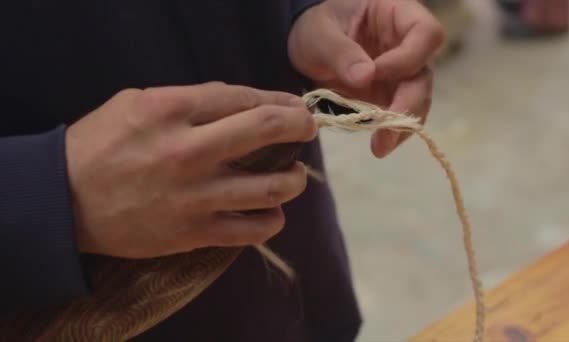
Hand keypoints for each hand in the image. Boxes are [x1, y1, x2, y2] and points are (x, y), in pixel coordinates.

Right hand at [66, 82, 316, 257]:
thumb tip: (238, 102)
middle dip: (299, 125)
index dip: (277, 100)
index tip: (291, 105)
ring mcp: (195, 196)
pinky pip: (251, 231)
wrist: (65, 202)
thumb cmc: (99, 146)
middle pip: (265, 130)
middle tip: (308, 128)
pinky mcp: (194, 233)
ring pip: (270, 187)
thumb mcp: (136, 103)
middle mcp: (189, 151)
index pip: (243, 98)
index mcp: (172, 110)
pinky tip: (273, 213)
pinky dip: (272, 221)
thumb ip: (190, 99)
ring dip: (295, 179)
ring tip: (296, 176)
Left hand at [288, 0, 443, 157]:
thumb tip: (367, 77)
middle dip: (408, 104)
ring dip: (402, 125)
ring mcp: (402, 73)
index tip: (376, 73)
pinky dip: (392, 132)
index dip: (408, 57)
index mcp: (396, 16)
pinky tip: (379, 146)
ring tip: (381, 146)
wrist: (307, 47)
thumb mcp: (318, 34)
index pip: (425, 34)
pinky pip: (399, 116)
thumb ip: (340, 52)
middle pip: (424, 73)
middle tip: (386, 129)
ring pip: (417, 100)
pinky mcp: (390, 96)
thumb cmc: (315, 28)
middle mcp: (407, 46)